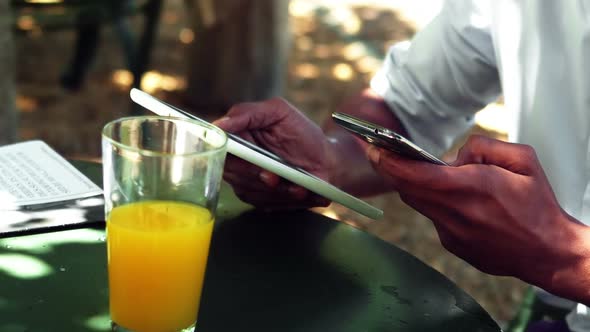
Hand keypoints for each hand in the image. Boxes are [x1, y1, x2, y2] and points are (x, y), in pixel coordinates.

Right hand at [214, 98, 330, 208]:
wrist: (326, 160)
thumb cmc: (303, 134)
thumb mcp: (279, 112)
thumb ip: (247, 113)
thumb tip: (218, 125)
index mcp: (237, 137)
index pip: (219, 149)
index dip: (234, 155)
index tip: (253, 158)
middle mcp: (237, 160)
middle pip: (232, 173)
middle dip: (256, 176)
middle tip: (275, 176)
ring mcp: (246, 180)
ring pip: (249, 190)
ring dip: (275, 190)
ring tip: (297, 185)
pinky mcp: (259, 198)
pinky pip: (263, 203)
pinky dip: (283, 199)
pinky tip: (299, 191)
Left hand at [367, 135, 580, 287]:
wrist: (549, 252)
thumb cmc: (538, 205)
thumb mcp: (522, 160)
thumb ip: (483, 146)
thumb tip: (454, 156)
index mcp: (470, 188)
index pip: (413, 174)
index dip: (387, 160)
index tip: (372, 148)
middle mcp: (455, 212)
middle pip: (406, 189)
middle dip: (390, 169)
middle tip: (379, 152)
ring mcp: (451, 233)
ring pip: (419, 203)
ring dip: (413, 186)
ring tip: (414, 169)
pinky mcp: (453, 245)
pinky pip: (434, 218)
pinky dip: (435, 205)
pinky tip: (451, 199)